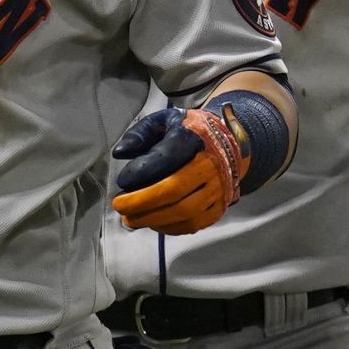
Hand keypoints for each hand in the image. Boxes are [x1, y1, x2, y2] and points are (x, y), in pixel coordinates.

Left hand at [110, 106, 252, 233]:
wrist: (228, 142)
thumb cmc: (188, 132)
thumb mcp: (163, 120)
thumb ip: (139, 133)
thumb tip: (119, 153)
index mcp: (194, 139)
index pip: (166, 158)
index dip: (141, 171)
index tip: (121, 181)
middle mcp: (209, 165)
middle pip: (174, 190)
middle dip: (142, 202)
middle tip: (119, 206)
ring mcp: (218, 188)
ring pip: (185, 212)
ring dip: (153, 219)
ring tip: (130, 219)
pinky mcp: (220, 207)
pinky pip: (194, 224)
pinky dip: (170, 228)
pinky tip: (152, 223)